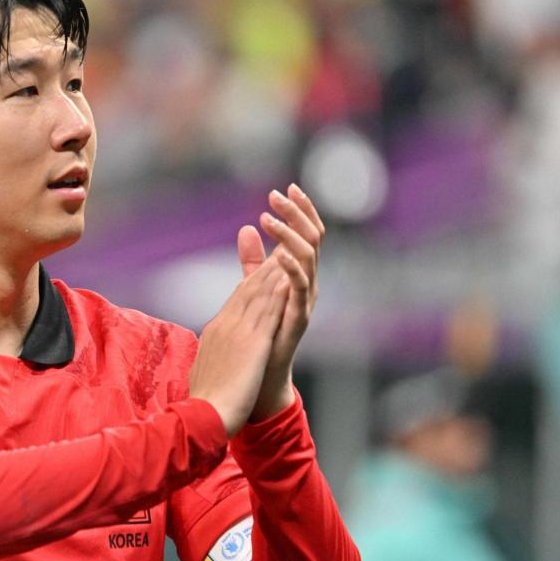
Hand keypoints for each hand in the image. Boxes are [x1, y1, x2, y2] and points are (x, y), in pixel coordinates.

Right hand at [188, 257, 288, 436]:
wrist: (202, 417)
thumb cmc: (204, 403)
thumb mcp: (206, 370)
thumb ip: (211, 356)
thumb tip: (211, 354)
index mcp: (215, 332)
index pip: (237, 298)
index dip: (253, 279)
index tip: (265, 265)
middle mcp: (226, 325)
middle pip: (249, 288)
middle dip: (266, 266)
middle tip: (281, 244)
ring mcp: (239, 331)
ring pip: (260, 293)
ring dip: (275, 270)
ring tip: (289, 249)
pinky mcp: (253, 342)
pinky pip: (269, 310)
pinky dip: (280, 291)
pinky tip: (291, 277)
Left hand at [237, 184, 324, 420]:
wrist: (258, 375)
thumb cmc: (260, 332)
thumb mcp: (254, 288)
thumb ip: (253, 260)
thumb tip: (246, 228)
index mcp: (299, 273)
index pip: (308, 232)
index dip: (302, 209)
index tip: (287, 185)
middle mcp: (308, 283)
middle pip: (314, 238)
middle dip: (297, 213)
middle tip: (276, 194)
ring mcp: (306, 300)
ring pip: (309, 257)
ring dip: (289, 234)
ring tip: (268, 217)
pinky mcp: (299, 318)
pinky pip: (302, 289)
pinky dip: (293, 269)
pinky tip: (279, 255)